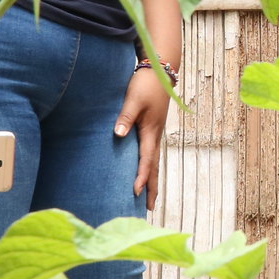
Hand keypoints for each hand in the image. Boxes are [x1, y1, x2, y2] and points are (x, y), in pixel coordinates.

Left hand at [117, 65, 172, 209]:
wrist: (161, 70)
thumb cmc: (146, 84)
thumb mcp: (133, 99)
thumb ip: (125, 117)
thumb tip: (118, 134)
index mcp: (150, 131)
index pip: (146, 160)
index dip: (140, 177)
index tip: (133, 192)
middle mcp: (155, 135)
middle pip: (154, 167)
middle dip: (151, 187)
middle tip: (149, 207)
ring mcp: (156, 132)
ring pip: (154, 161)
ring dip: (151, 179)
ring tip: (148, 196)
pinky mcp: (153, 128)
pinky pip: (152, 153)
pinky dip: (150, 167)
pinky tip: (144, 170)